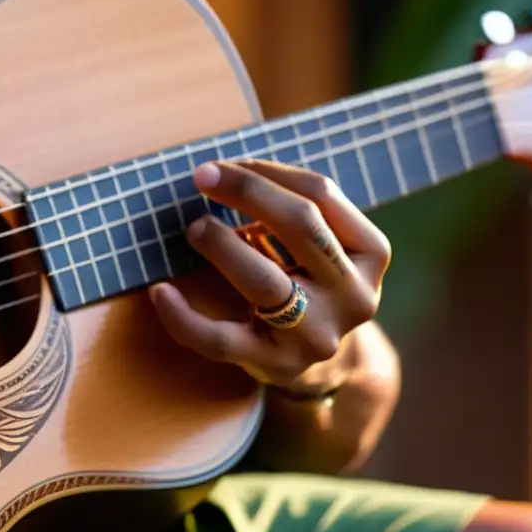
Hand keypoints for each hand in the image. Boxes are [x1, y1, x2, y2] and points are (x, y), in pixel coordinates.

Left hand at [148, 160, 390, 390]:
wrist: (320, 366)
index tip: (224, 165)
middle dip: (247, 193)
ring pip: (265, 281)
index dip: (266, 171)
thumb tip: (224, 170)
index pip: (321, 194)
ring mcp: (317, 334)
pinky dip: (183, 317)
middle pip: (301, 226)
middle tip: (202, 178)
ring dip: (221, 244)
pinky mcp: (276, 364)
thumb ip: (295, 210)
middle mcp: (353, 295)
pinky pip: (221, 340)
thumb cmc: (309, 285)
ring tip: (194, 228)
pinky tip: (160, 292)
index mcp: (370, 254)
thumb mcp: (323, 247)